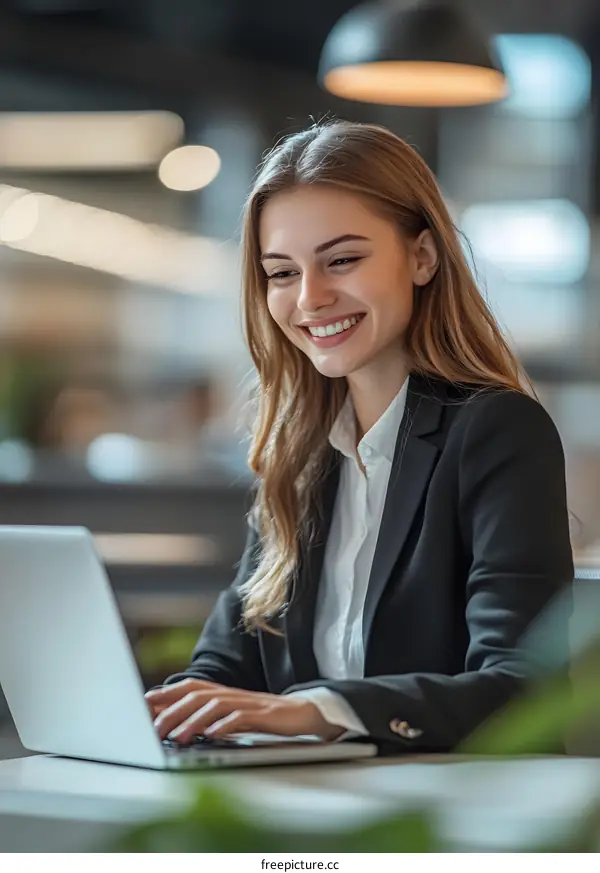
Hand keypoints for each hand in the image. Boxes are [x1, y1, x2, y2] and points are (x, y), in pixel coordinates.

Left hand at [144, 678, 343, 742]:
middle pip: (196, 696)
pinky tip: (212, 735)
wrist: (304, 713)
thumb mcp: (234, 714)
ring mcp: (248, 702)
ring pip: (214, 705)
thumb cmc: (265, 716)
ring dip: (193, 721)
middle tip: (153, 727)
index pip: (189, 688)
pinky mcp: (264, 713)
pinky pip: (240, 717)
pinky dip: (224, 725)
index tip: (143, 703)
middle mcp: (232, 693)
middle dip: (172, 710)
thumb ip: (209, 715)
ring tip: (177, 736)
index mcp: (223, 692)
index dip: (166, 693)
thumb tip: (177, 724)